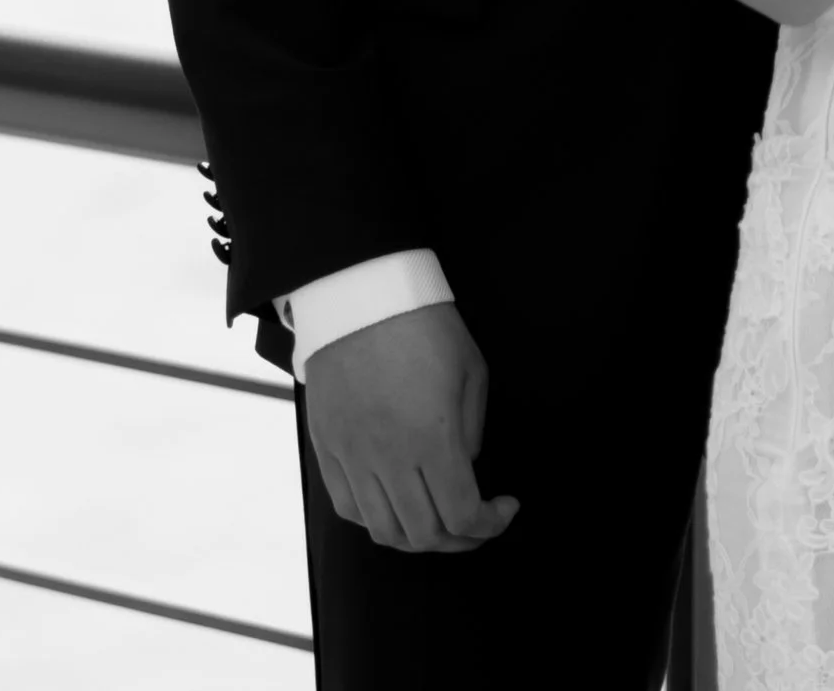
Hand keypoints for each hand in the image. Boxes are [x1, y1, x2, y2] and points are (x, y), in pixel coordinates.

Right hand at [302, 302, 518, 554]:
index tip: (505, 509)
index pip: (462, 514)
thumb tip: (462, 469)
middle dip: (460, 539)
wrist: (361, 294)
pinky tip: (395, 505)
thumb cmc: (424, 324)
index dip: (489, 525)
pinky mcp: (328, 448)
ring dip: (417, 538)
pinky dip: (375, 520)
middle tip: (477, 522)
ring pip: (383, 531)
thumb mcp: (470, 369)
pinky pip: (348, 507)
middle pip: (423, 535)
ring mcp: (353, 457)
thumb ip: (471, 431)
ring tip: (437, 520)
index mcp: (432, 439)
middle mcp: (389, 458)